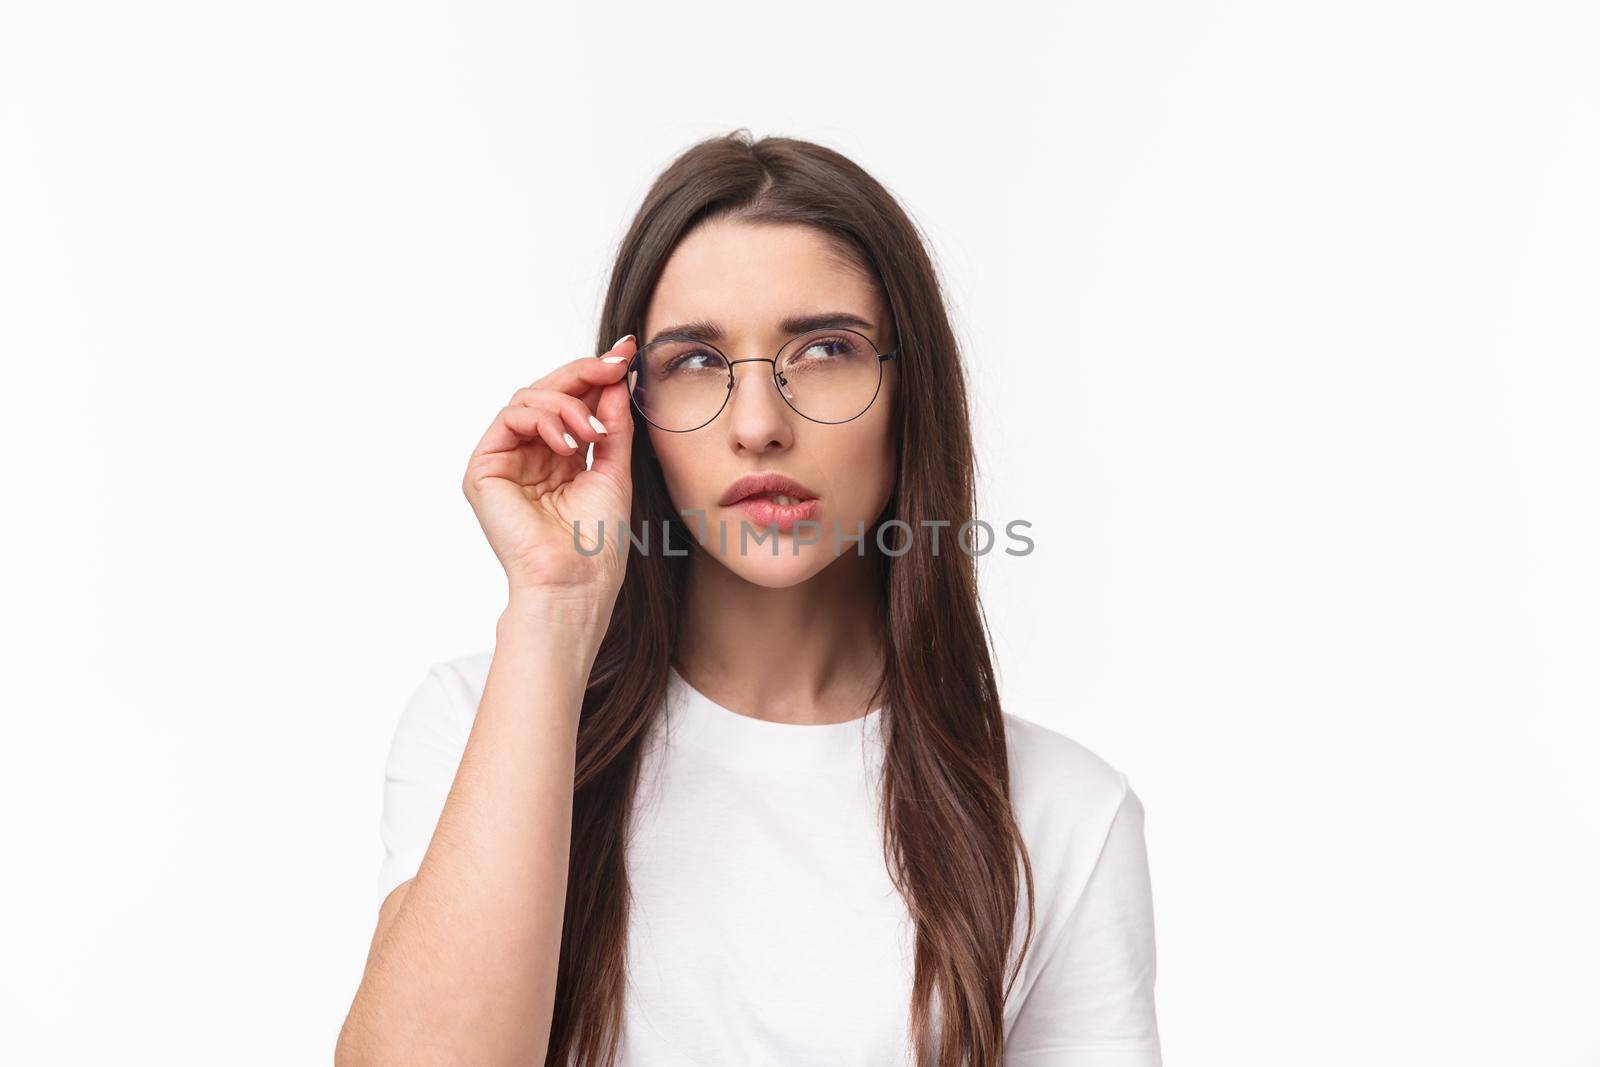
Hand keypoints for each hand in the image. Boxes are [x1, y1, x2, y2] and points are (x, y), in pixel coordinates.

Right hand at [462, 334, 638, 605]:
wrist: (577, 581)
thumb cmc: (597, 543)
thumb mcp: (615, 469)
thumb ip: (612, 422)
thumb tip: (617, 377)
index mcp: (559, 459)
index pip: (572, 402)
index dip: (597, 374)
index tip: (628, 352)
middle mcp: (529, 456)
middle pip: (548, 392)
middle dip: (584, 373)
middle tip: (616, 364)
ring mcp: (505, 462)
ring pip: (528, 398)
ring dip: (567, 404)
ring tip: (593, 434)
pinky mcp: (484, 470)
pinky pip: (509, 418)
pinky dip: (543, 418)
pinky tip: (570, 443)